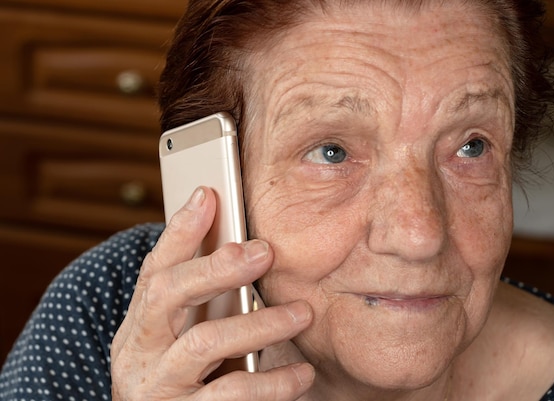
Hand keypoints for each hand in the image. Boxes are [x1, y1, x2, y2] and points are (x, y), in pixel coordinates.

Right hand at [111, 187, 314, 399]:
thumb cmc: (181, 383)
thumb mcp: (179, 341)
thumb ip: (201, 303)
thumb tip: (243, 249)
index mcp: (140, 326)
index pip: (154, 270)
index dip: (179, 232)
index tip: (208, 195)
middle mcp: (139, 352)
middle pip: (166, 295)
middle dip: (216, 267)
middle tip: (264, 252)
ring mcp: (157, 387)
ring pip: (205, 343)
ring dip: (259, 324)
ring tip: (302, 314)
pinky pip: (232, 396)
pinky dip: (273, 384)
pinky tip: (302, 374)